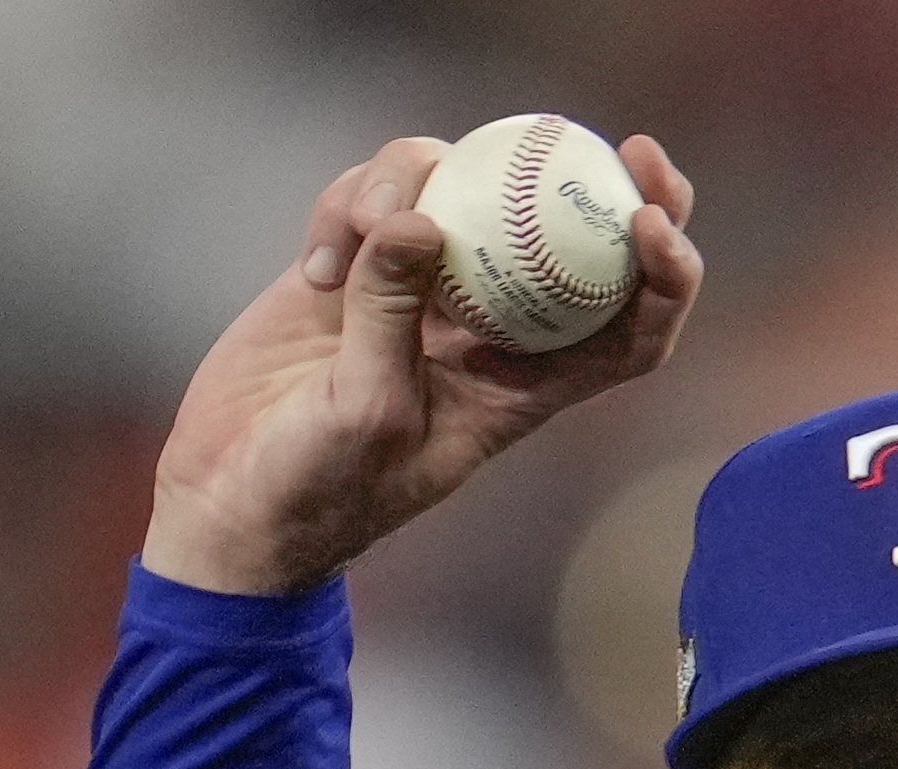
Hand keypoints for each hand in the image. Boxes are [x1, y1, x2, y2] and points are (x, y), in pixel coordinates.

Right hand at [139, 130, 702, 598]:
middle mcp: (484, 330)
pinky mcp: (353, 267)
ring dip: (418, 181)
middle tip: (612, 140)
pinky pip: (371, 199)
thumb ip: (391, 315)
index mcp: (521, 387)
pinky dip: (346, 206)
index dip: (664, 278)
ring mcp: (418, 291)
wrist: (234, 498)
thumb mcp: (365, 411)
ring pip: (460, 194)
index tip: (651, 223)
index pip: (626, 332)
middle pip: (566, 241)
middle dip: (602, 184)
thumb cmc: (320, 489)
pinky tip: (314, 265)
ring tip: (360, 224)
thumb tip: (421, 219)